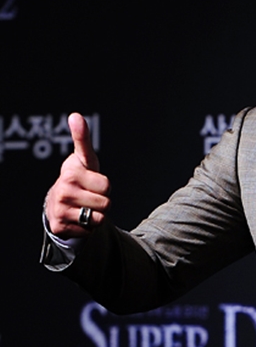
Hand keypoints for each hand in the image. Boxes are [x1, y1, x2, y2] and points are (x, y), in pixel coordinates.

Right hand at [44, 113, 110, 236]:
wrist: (58, 201)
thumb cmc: (78, 177)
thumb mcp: (84, 158)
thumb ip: (82, 138)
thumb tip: (75, 116)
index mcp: (71, 173)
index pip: (106, 185)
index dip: (103, 185)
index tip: (89, 179)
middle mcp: (63, 191)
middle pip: (106, 204)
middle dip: (102, 201)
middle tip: (88, 195)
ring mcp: (60, 210)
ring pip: (99, 219)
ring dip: (96, 215)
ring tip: (84, 206)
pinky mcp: (60, 227)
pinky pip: (90, 231)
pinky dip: (87, 227)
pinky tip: (77, 218)